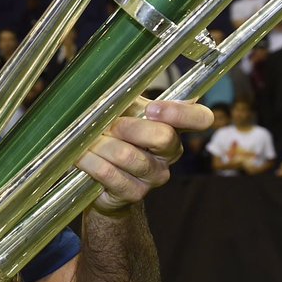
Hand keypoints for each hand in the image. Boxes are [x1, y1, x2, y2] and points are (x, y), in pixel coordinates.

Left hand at [74, 99, 211, 213]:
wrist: (99, 176)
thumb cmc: (113, 135)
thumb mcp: (122, 110)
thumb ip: (126, 97)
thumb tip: (114, 88)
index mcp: (173, 127)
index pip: (200, 118)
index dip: (181, 113)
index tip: (152, 109)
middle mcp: (170, 152)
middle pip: (163, 136)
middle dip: (127, 126)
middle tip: (107, 125)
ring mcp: (155, 175)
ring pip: (129, 155)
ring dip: (101, 144)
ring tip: (86, 141)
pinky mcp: (136, 192)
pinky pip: (111, 174)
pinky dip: (91, 162)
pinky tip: (81, 157)